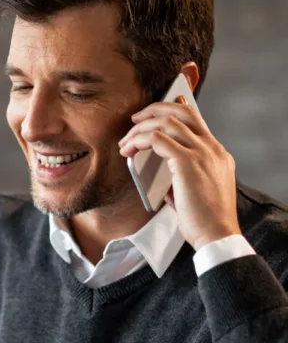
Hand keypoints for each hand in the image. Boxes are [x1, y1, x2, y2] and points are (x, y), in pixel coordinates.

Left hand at [119, 96, 239, 249]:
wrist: (216, 234)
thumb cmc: (204, 219)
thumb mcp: (195, 190)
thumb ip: (181, 176)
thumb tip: (161, 174)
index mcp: (217, 153)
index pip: (196, 119)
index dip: (173, 109)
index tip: (152, 113)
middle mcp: (212, 148)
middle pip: (183, 112)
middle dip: (154, 109)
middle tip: (134, 119)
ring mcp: (202, 153)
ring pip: (166, 122)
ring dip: (140, 128)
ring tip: (125, 141)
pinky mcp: (187, 162)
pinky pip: (157, 139)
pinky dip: (138, 141)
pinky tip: (128, 151)